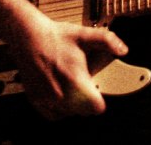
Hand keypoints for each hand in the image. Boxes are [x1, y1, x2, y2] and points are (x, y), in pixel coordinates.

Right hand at [4, 9, 127, 119]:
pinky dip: (59, 109)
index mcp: (75, 80)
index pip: (95, 107)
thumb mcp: (84, 34)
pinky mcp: (35, 100)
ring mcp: (47, 99)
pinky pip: (53, 116)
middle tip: (84, 83)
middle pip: (84, 112)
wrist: (28, 37)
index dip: (100, 100)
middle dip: (88, 100)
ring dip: (74, 105)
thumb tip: (123, 50)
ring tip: (72, 86)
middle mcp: (60, 94)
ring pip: (69, 114)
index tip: (98, 90)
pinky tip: (62, 93)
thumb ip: (107, 41)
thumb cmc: (56, 37)